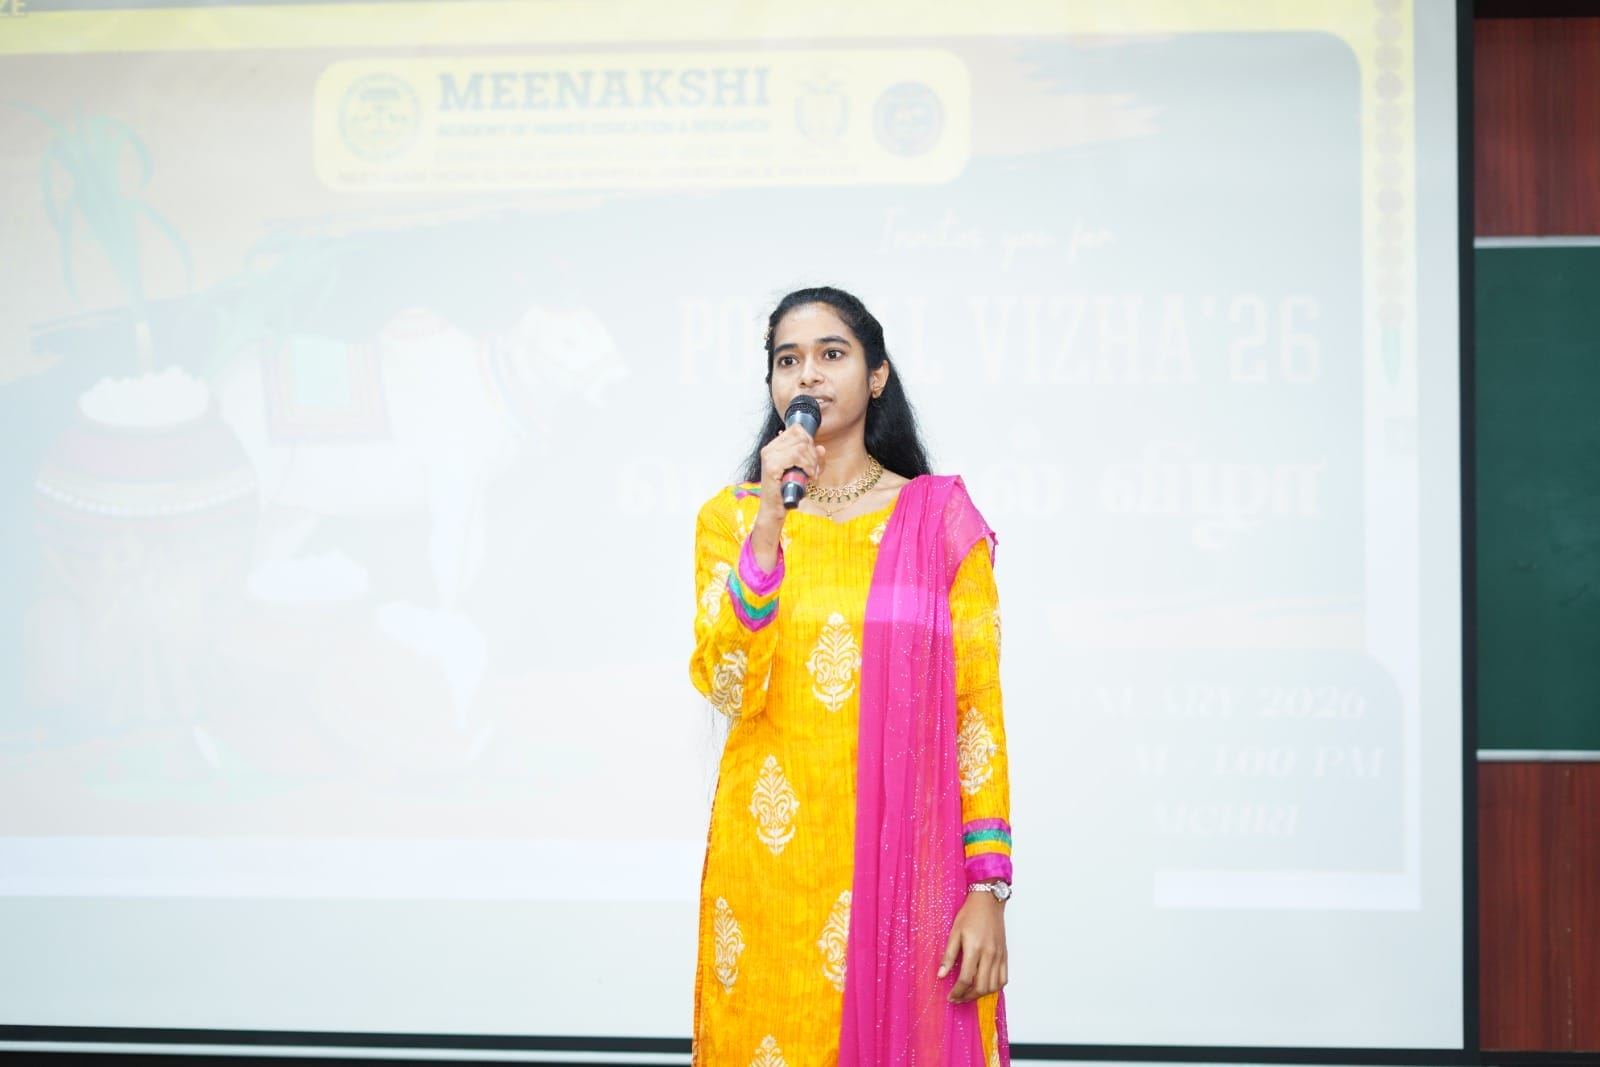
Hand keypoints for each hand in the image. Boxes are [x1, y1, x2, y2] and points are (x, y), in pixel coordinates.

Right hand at [747, 428, 824, 570]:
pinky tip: (808, 476)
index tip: (812, 457)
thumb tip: (821, 448)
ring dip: (811, 461)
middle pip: (800, 436)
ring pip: (800, 446)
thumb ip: (813, 459)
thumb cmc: (787, 490)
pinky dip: (807, 466)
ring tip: (811, 473)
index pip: (796, 430)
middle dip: (813, 452)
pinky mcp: (772, 466)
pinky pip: (796, 456)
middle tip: (813, 468)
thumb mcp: (804, 471)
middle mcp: (769, 449)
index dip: (809, 441)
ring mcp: (769, 456)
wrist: (774, 509)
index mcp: (774, 446)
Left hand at [937, 889, 1007, 1002]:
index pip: (966, 979)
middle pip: (981, 986)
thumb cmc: (970, 914)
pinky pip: (1003, 979)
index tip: (950, 997)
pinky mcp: (1005, 956)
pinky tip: (984, 986)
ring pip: (993, 986)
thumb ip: (948, 956)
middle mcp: (989, 954)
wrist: (988, 902)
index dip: (957, 992)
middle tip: (958, 998)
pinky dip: (994, 987)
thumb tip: (941, 975)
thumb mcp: (954, 932)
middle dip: (968, 996)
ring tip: (969, 994)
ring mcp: (999, 956)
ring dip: (981, 994)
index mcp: (975, 948)